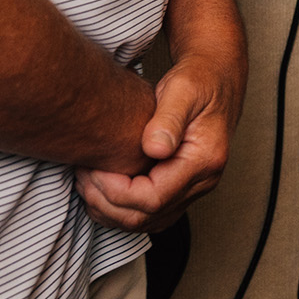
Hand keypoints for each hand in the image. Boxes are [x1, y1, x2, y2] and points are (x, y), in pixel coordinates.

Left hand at [74, 50, 244, 232]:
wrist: (216, 76)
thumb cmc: (199, 79)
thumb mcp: (183, 88)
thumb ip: (168, 118)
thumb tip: (154, 149)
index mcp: (205, 160)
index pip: (154, 198)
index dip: (117, 192)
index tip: (94, 170)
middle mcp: (204, 181)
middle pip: (147, 217)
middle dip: (107, 203)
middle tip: (83, 177)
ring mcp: (195, 188)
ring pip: (147, 222)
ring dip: (111, 211)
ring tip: (86, 184)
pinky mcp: (183, 188)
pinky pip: (150, 214)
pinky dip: (122, 210)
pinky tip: (103, 191)